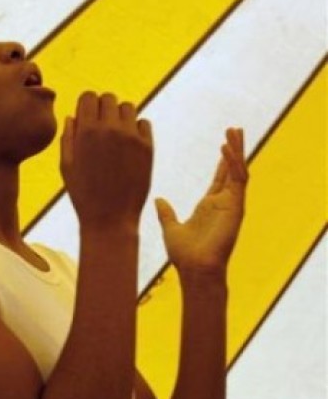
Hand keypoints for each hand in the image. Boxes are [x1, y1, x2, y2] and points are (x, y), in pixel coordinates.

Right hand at [60, 91, 153, 230]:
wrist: (110, 218)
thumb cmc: (83, 193)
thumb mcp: (66, 165)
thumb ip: (68, 137)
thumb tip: (72, 116)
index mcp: (86, 131)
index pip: (88, 96)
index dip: (86, 104)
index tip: (87, 116)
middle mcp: (110, 129)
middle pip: (109, 98)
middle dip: (103, 108)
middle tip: (101, 126)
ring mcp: (131, 137)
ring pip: (128, 107)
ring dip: (120, 116)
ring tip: (116, 134)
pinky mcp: (148, 147)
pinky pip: (144, 123)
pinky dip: (136, 128)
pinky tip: (129, 144)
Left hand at [155, 128, 248, 276]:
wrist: (194, 269)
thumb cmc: (184, 255)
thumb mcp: (171, 227)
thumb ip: (166, 213)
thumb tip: (159, 200)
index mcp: (210, 206)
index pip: (220, 177)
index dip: (223, 160)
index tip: (224, 143)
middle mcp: (223, 203)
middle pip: (233, 170)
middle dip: (234, 149)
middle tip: (234, 128)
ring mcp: (231, 205)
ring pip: (239, 171)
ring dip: (237, 151)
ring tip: (234, 130)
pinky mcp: (236, 208)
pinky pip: (239, 181)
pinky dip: (234, 164)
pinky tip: (227, 148)